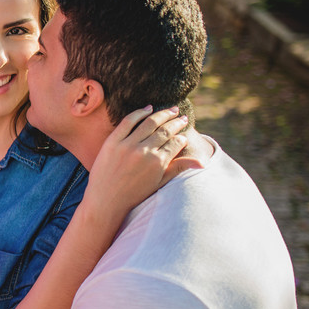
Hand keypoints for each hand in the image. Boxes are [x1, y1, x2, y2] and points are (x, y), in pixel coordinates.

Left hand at [84, 106, 200, 223]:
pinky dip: (139, 113)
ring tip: (171, 110)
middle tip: (183, 117)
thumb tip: (202, 162)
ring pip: (150, 122)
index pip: (176, 143)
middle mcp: (144, 152)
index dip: (182, 138)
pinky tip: (148, 109)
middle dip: (176, 123)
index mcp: (158, 163)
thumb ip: (178, 168)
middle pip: (165, 130)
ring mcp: (127, 145)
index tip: (185, 135)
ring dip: (163, 114)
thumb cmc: (134, 194)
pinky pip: (128, 121)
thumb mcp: (159, 183)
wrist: (105, 200)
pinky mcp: (112, 141)